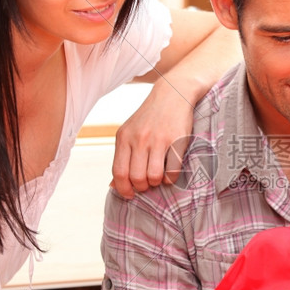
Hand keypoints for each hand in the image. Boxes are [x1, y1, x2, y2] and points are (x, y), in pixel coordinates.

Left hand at [111, 82, 192, 197]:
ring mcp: (158, 140)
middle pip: (136, 177)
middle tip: (147, 184)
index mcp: (124, 137)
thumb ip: (122, 157)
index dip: (123, 189)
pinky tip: (170, 171)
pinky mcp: (177, 141)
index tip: (130, 195)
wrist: (173, 94)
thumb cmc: (150, 118)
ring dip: (156, 182)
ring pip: (154, 176)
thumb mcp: (130, 133)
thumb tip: (113, 185)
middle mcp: (139, 138)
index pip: (119, 172)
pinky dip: (171, 178)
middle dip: (142, 187)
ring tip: (158, 177)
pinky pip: (172, 171)